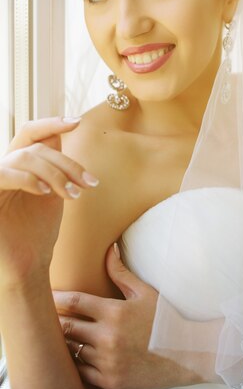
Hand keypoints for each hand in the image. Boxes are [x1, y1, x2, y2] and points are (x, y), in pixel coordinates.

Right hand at [0, 117, 96, 285]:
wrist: (27, 266)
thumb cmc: (38, 233)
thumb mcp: (52, 191)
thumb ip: (54, 165)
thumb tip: (60, 133)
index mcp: (18, 166)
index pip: (30, 133)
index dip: (51, 123)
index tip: (77, 121)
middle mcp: (3, 170)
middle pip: (35, 147)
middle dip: (66, 163)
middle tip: (89, 184)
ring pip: (23, 157)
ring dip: (54, 173)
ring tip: (72, 195)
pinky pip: (1, 175)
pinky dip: (26, 179)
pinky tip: (45, 192)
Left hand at [54, 243, 201, 388]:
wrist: (186, 354)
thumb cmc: (165, 319)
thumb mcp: (145, 292)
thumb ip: (121, 273)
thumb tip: (109, 249)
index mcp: (114, 312)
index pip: (75, 302)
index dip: (57, 298)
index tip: (47, 296)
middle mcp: (108, 337)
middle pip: (68, 327)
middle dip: (57, 321)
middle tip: (48, 317)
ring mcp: (108, 361)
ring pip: (73, 351)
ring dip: (67, 343)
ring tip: (61, 336)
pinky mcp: (110, 381)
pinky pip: (82, 372)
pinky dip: (77, 363)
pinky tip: (77, 355)